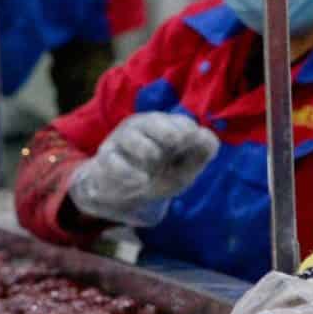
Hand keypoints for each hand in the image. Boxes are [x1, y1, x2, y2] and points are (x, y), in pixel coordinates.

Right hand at [69, 112, 220, 228]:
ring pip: (130, 137)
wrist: (124, 193)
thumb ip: (200, 153)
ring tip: (154, 161)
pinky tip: (140, 181)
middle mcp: (142, 129)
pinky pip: (113, 161)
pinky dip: (126, 171)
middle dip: (165, 129)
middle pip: (151, 121)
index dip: (184, 128)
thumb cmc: (160, 173)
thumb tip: (206, 137)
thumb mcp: (185, 168)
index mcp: (165, 127)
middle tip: (177, 140)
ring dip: (144, 148)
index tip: (192, 137)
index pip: (177, 122)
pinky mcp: (106, 159)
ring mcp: (122, 142)